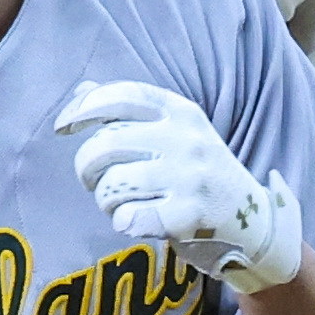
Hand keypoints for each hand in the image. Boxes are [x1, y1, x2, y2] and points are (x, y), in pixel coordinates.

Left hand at [52, 80, 304, 293]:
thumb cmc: (199, 174)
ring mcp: (189, 178)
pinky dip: (123, 223)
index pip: (121, 96)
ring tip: (119, 203)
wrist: (251, 222)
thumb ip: (130, 111)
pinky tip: (136, 221)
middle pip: (105, 144)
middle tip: (95, 180)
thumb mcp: (176, 133)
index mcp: (182, 112)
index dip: (83, 109)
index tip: (63, 127)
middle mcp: (187, 140)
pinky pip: (127, 218)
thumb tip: (82, 91)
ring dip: (105, 199)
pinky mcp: (188, 217)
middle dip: (87, 167)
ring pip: (112, 184)